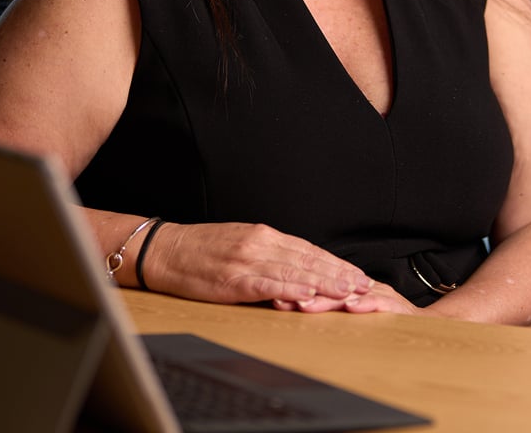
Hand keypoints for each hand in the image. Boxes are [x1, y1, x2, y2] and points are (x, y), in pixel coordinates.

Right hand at [148, 221, 374, 304]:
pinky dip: (290, 290)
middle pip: (308, 259)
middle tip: (364, 285)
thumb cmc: (202, 250)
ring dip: (324, 283)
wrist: (166, 250)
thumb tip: (297, 267)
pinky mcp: (233, 279)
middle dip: (339, 273)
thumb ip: (269, 253)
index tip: (356, 274)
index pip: (308, 249)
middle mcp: (260, 244)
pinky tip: (307, 296)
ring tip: (347, 292)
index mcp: (263, 235)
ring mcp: (247, 261)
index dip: (335, 262)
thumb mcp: (240, 242)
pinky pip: (267, 284)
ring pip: (295, 271)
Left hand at [273, 280, 423, 314]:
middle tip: (281, 300)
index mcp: (348, 287)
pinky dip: (365, 305)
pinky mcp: (396, 307)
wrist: (423, 325)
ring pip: (349, 295)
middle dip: (304, 294)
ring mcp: (377, 295)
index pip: (318, 284)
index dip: (295, 288)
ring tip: (306, 305)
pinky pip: (380, 303)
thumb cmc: (385, 318)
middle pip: (329, 288)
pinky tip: (351, 307)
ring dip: (328, 300)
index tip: (271, 295)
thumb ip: (328, 305)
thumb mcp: (352, 310)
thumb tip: (289, 304)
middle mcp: (360, 288)